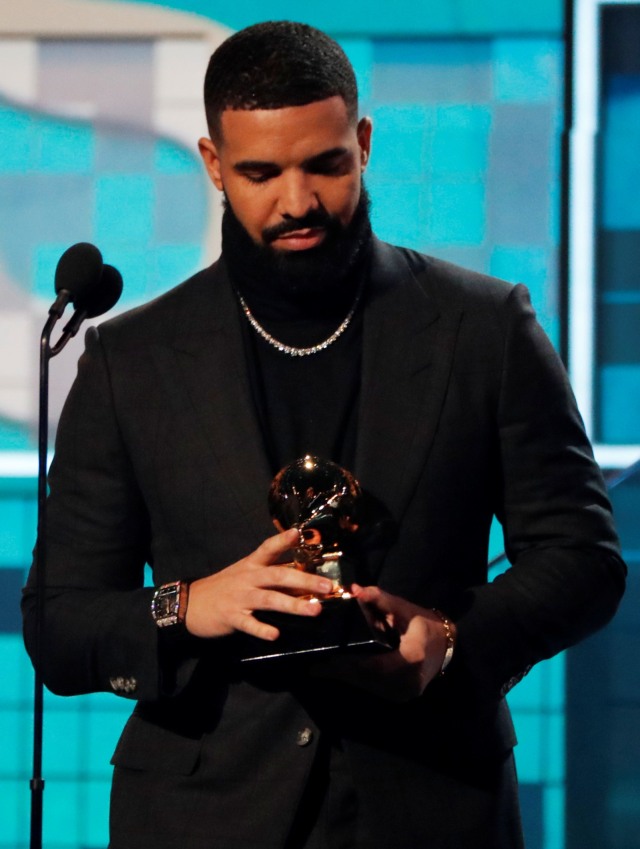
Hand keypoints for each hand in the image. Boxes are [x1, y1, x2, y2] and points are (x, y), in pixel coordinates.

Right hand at [185, 529, 333, 639]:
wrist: (191, 603)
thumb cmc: (226, 588)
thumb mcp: (247, 576)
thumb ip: (274, 578)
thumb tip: (307, 580)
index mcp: (252, 565)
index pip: (268, 548)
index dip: (282, 540)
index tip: (298, 532)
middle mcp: (248, 578)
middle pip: (277, 575)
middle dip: (304, 580)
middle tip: (327, 586)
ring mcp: (239, 597)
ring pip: (269, 599)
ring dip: (293, 605)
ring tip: (314, 610)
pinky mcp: (231, 617)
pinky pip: (249, 623)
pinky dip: (262, 628)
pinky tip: (275, 634)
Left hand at [313, 586, 452, 700]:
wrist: (448, 646)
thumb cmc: (427, 626)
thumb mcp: (405, 609)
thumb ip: (381, 600)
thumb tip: (355, 590)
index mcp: (411, 659)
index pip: (372, 665)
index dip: (347, 664)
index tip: (324, 659)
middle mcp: (406, 683)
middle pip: (365, 678)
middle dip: (339, 671)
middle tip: (314, 663)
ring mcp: (402, 693)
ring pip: (367, 686)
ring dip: (345, 676)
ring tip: (320, 666)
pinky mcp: (398, 696)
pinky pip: (372, 687)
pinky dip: (356, 678)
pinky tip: (339, 670)